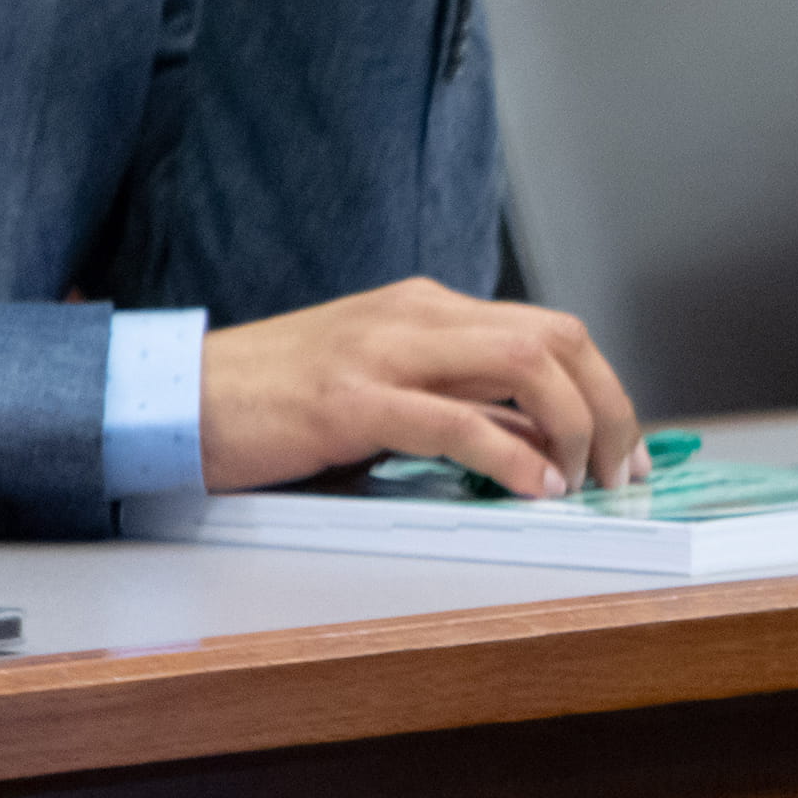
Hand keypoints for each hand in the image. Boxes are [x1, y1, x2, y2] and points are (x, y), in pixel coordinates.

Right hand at [199, 282, 646, 496]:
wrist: (173, 397)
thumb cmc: (277, 401)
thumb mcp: (387, 392)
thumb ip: (461, 406)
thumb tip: (540, 445)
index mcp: (427, 308)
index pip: (552, 330)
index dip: (606, 389)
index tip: (624, 449)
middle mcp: (416, 316)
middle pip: (557, 338)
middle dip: (610, 406)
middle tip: (620, 472)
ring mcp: (384, 351)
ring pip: (525, 363)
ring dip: (575, 426)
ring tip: (583, 482)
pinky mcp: (351, 400)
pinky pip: (457, 420)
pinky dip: (512, 457)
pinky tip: (534, 489)